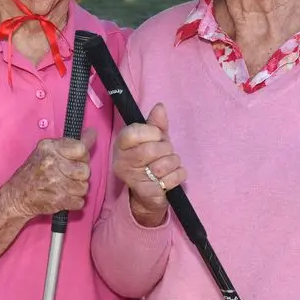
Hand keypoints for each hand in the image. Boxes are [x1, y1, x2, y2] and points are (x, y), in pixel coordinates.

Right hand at [5, 129, 95, 218]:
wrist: (17, 196)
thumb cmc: (33, 172)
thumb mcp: (48, 151)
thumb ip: (71, 144)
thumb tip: (92, 133)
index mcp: (50, 148)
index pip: (81, 149)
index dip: (83, 156)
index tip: (77, 159)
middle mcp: (52, 163)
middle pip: (85, 170)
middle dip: (80, 175)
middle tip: (68, 175)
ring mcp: (55, 183)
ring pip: (84, 187)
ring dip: (77, 189)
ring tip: (64, 187)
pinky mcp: (58, 200)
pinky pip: (80, 201)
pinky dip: (74, 202)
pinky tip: (63, 197)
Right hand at [112, 103, 186, 226]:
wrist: (148, 193)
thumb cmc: (150, 160)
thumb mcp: (153, 139)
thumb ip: (156, 124)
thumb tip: (160, 107)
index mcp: (121, 145)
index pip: (134, 132)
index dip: (153, 132)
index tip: (157, 136)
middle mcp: (122, 162)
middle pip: (152, 150)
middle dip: (166, 149)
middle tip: (165, 152)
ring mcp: (133, 179)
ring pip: (164, 164)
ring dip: (174, 162)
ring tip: (169, 165)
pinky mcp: (148, 193)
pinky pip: (173, 178)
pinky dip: (179, 175)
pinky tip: (172, 176)